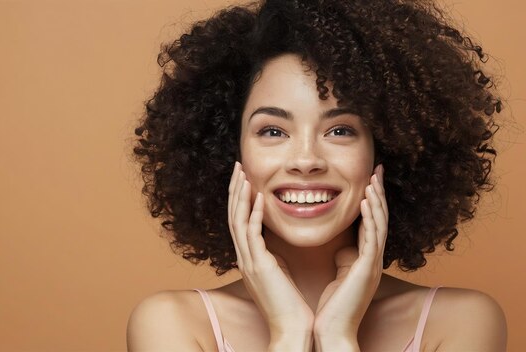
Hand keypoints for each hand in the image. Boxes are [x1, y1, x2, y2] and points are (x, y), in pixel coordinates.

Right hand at [228, 162, 313, 339]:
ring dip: (240, 196)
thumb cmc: (290, 305)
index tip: (245, 178)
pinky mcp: (259, 267)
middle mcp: (245, 258)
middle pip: (233, 216)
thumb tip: (277, 245)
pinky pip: (252, 235)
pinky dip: (253, 215)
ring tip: (242, 174)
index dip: (240, 198)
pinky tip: (258, 198)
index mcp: (250, 258)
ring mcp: (249, 262)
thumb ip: (274, 257)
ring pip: (238, 221)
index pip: (240, 221)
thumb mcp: (279, 274)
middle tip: (237, 167)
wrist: (291, 330)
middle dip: (235, 190)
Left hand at [313, 164, 388, 339]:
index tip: (370, 180)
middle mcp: (373, 259)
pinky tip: (367, 201)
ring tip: (373, 179)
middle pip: (380, 218)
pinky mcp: (367, 269)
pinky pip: (372, 238)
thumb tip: (342, 246)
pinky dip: (370, 217)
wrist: (333, 332)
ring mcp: (373, 264)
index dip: (373, 200)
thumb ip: (345, 259)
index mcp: (366, 259)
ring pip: (379, 224)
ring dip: (377, 200)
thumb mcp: (340, 276)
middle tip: (377, 170)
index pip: (372, 222)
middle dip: (379, 193)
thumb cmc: (334, 308)